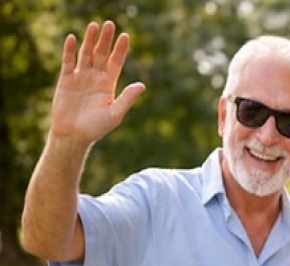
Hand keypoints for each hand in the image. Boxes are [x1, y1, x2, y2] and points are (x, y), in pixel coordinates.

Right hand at [51, 21, 144, 145]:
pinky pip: (68, 62)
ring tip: (94, 25)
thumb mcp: (115, 114)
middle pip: (101, 54)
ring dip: (89, 40)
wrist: (74, 135)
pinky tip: (73, 38)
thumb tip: (142, 85)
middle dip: (105, 40)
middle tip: (109, 24)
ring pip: (85, 54)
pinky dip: (70, 50)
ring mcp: (80, 77)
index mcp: (109, 84)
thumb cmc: (96, 128)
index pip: (116, 62)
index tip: (126, 36)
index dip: (120, 50)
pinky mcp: (66, 80)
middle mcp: (95, 77)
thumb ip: (127, 98)